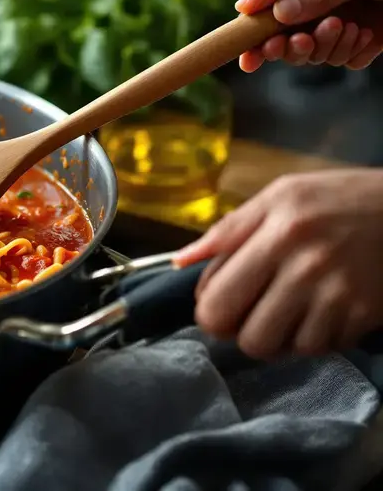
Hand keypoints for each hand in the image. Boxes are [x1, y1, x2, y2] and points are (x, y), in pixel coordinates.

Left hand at [174, 168, 382, 358]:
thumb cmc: (338, 198)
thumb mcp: (280, 195)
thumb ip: (228, 230)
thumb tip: (181, 261)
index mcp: (276, 234)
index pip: (218, 300)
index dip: (209, 310)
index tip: (220, 301)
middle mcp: (305, 268)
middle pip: (249, 337)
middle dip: (239, 332)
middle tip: (247, 315)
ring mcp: (338, 296)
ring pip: (284, 350)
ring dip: (277, 338)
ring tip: (282, 314)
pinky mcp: (364, 315)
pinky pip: (321, 348)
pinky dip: (312, 338)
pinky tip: (315, 314)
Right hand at [237, 0, 382, 72]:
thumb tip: (280, 11)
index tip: (244, 17)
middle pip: (287, 9)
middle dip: (280, 34)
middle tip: (267, 54)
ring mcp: (348, 3)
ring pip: (310, 36)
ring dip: (320, 45)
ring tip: (344, 34)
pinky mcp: (364, 28)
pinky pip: (340, 51)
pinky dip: (347, 53)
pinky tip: (365, 42)